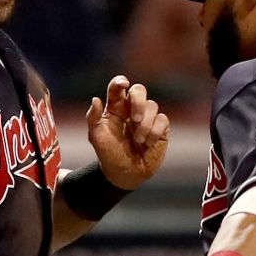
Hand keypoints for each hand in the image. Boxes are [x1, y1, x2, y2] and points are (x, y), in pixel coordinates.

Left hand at [87, 75, 170, 190]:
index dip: (120, 82)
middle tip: (135, 119)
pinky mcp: (160, 128)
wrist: (124, 174)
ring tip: (138, 140)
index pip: (118, 88)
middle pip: (139, 90)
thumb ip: (93, 118)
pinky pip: (162, 119)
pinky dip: (155, 131)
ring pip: (152, 106)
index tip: (123, 84)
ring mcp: (147, 118)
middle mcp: (132, 109)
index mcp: (115, 108)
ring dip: (145, 124)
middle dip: (139, 102)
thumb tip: (95, 99)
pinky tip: (148, 144)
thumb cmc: (108, 153)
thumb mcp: (96, 137)